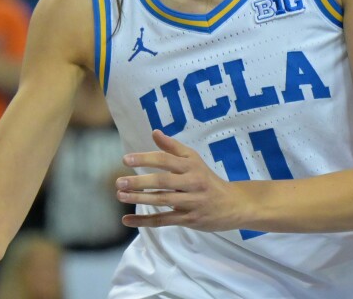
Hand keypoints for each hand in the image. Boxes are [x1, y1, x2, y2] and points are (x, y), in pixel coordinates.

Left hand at [116, 130, 245, 230]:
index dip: (145, 159)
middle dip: (139, 182)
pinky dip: (145, 221)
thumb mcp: (194, 159)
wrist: (233, 204)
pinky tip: (127, 220)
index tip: (125, 159)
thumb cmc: (207, 178)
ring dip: (139, 199)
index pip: (165, 160)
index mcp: (191, 166)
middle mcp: (192, 183)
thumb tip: (154, 132)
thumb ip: (173, 147)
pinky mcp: (189, 219)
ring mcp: (191, 202)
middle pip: (163, 182)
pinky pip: (164, 220)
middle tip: (119, 182)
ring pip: (162, 200)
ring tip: (120, 195)